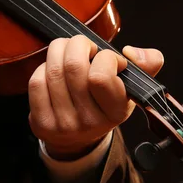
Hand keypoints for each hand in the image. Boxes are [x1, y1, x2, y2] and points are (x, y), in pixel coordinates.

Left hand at [28, 35, 163, 159]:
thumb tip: (130, 52)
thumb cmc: (106, 102)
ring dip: (59, 51)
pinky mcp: (42, 123)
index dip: (103, 56)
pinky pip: (37, 83)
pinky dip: (43, 68)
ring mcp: (63, 124)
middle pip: (73, 66)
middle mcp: (90, 122)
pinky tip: (53, 70)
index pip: (100, 76)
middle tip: (84, 46)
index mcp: (116, 112)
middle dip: (78, 44)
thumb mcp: (131, 87)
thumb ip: (146, 64)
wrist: (79, 138)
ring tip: (68, 52)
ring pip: (53, 70)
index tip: (107, 58)